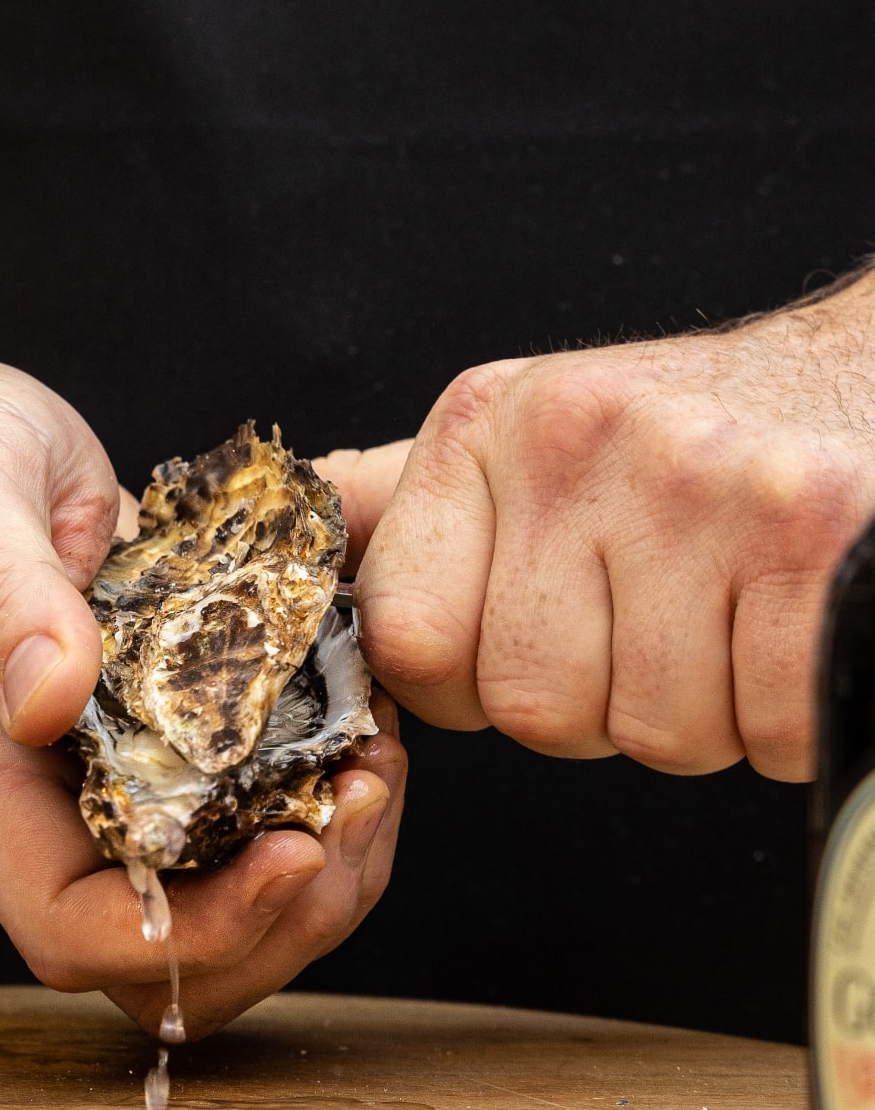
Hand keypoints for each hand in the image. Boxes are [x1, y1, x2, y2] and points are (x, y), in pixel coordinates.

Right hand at [0, 358, 405, 1035]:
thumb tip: (52, 698)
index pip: (71, 926)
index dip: (188, 931)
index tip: (290, 851)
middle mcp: (52, 798)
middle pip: (169, 956)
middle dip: (288, 915)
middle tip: (361, 796)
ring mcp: (117, 770)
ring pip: (226, 900)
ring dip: (328, 862)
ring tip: (376, 759)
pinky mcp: (172, 726)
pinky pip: (254, 808)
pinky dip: (324, 785)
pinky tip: (362, 711)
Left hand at [354, 273, 874, 780]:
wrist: (866, 376)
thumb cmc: (682, 433)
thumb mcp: (519, 440)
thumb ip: (403, 511)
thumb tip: (291, 555)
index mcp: (484, 427)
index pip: (407, 638)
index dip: (466, 686)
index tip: (522, 651)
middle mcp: (576, 442)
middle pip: (533, 708)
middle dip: (597, 709)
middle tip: (652, 631)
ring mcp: (702, 484)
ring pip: (653, 734)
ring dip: (699, 716)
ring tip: (724, 619)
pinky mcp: (813, 536)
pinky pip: (765, 730)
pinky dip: (781, 722)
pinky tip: (783, 633)